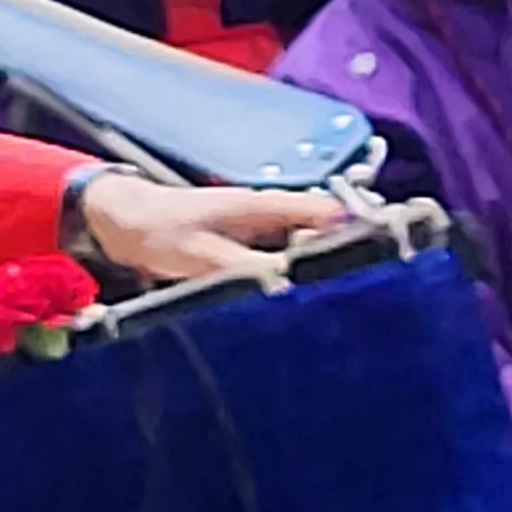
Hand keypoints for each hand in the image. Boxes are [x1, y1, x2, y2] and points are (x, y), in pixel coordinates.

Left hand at [75, 174, 342, 280]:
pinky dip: (301, 278)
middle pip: (329, 234)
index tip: (386, 258)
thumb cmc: (159, 231)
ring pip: (312, 250)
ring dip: (325, 271)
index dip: (361, 231)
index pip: (327, 214)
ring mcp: (266, 232)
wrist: (126, 224)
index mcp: (264, 206)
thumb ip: (244, 268)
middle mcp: (272, 215)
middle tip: (367, 294)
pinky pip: (291, 263)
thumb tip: (287, 283)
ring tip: (346, 304)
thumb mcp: (200, 254)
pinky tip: (308, 303)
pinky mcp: (256, 250)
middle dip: (348, 258)